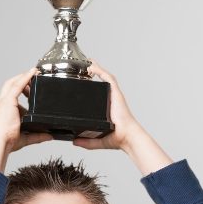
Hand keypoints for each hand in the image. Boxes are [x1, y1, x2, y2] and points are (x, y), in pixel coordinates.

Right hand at [0, 69, 52, 151]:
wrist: (1, 142)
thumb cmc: (8, 141)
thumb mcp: (27, 136)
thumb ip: (38, 135)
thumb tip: (49, 136)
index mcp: (4, 111)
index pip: (12, 95)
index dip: (21, 90)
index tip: (30, 88)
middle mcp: (2, 104)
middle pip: (10, 86)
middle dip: (21, 80)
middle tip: (34, 78)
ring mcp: (3, 101)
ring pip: (13, 83)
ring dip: (23, 76)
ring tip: (34, 72)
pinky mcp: (7, 100)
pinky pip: (17, 85)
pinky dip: (25, 77)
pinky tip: (33, 72)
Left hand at [72, 61, 172, 175]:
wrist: (127, 137)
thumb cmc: (118, 138)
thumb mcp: (98, 140)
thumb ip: (86, 142)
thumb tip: (75, 142)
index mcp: (108, 108)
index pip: (101, 91)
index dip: (94, 82)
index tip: (87, 77)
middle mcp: (111, 99)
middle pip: (103, 81)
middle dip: (96, 71)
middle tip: (86, 64)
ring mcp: (114, 96)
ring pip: (106, 77)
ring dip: (98, 68)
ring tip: (89, 62)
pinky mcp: (116, 94)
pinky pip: (108, 79)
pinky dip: (100, 71)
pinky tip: (92, 66)